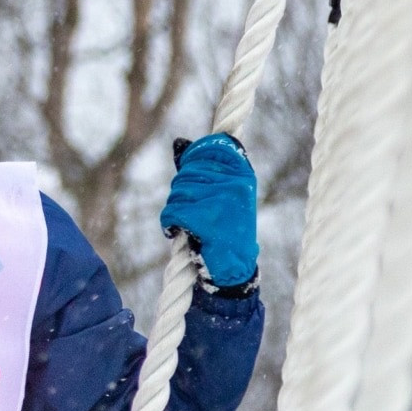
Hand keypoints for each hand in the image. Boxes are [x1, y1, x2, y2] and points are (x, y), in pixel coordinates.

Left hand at [161, 133, 257, 291]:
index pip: (212, 148)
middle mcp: (235, 184)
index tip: (187, 167)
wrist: (235, 268)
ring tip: (185, 222)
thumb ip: (206, 169)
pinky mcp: (206, 219)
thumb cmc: (228, 230)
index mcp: (243, 176)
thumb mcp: (224, 195)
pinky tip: (175, 230)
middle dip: (181, 190)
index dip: (193, 156)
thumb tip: (179, 142)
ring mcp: (222, 201)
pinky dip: (168, 223)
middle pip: (189, 171)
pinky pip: (172, 211)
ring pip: (178, 191)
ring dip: (175, 208)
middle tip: (187, 208)